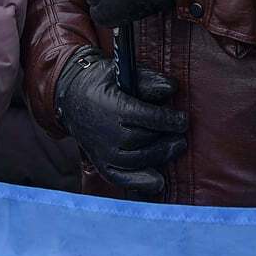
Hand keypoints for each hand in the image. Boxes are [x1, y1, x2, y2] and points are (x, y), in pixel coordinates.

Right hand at [55, 47, 184, 196]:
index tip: (183, 120)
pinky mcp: (100, 162)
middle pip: (142, 140)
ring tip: (176, 148)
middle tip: (182, 137)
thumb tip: (172, 88)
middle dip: (165, 140)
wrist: (72, 98)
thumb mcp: (122, 72)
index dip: (168, 120)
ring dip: (159, 157)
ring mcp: (101, 151)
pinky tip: (158, 183)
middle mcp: (105, 132)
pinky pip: (120, 178)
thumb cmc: (104, 83)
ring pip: (136, 160)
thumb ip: (148, 80)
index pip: (146, 117)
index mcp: (112, 106)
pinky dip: (139, 183)